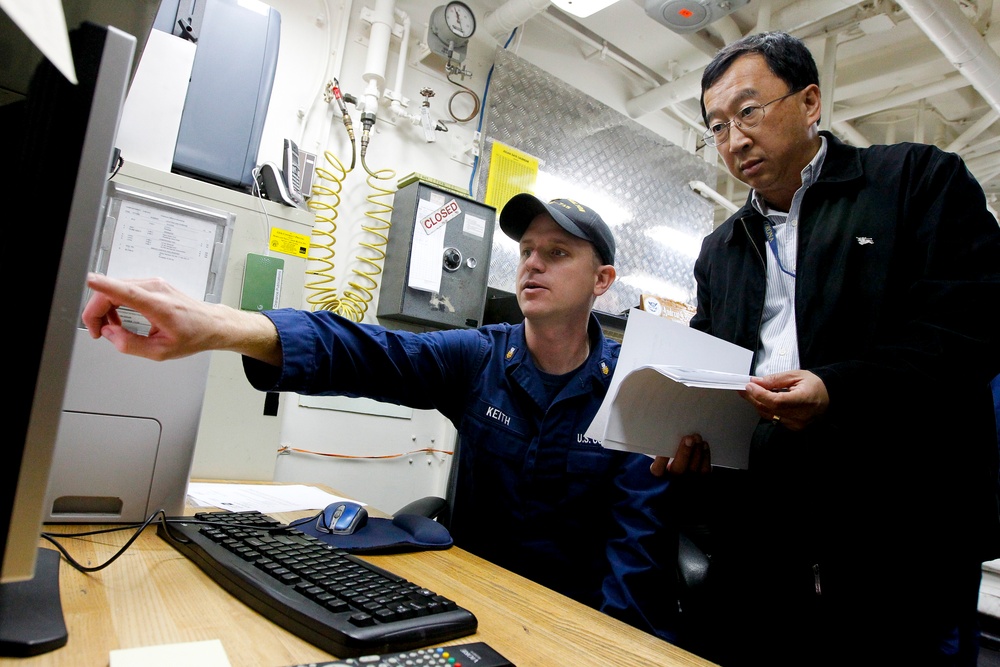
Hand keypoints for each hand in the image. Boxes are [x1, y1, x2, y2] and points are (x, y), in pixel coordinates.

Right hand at [82, 273, 280, 363]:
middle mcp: (155, 288)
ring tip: (112, 329)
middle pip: (111, 290)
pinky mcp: (152, 284)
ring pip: (115, 289)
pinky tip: (119, 319)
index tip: (88, 281)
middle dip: (96, 312)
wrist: (212, 324)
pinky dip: (115, 304)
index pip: (125, 290)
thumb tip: (109, 334)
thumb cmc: (194, 335)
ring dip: (105, 309)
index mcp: (158, 305)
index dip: (103, 286)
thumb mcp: (160, 351)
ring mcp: (154, 283)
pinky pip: (124, 289)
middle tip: (98, 332)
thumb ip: (130, 344)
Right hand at [650, 434, 710, 476]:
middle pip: (678, 470)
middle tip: (689, 438)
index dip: (660, 459)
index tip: (664, 444)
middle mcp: (673, 482)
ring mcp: (688, 482)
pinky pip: (704, 470)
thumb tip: (668, 433)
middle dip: (684, 452)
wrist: (684, 478)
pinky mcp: (702, 480)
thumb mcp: (662, 461)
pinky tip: (704, 445)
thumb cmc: (670, 463)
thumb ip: (664, 451)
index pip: (658, 470)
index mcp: (660, 477)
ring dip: (697, 452)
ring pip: (693, 469)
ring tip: (697, 438)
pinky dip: (705, 457)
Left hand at [741, 370, 828, 430]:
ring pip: (768, 414)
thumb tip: (756, 382)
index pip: (776, 401)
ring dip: (757, 402)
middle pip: (769, 409)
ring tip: (751, 391)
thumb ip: (775, 380)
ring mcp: (796, 424)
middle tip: (743, 387)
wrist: (828, 396)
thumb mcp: (795, 376)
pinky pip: (773, 418)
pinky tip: (763, 399)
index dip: (760, 394)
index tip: (749, 385)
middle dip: (753, 397)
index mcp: (804, 400)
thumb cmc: (815, 385)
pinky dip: (766, 408)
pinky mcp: (793, 427)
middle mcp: (800, 416)